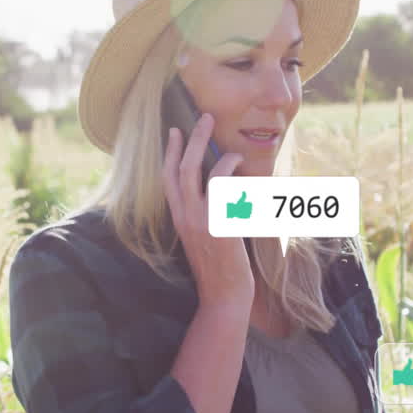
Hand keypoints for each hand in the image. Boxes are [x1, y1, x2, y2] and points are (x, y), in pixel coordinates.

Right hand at [162, 113, 252, 308]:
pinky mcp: (220, 225)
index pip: (168, 178)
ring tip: (227, 141)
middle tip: (203, 117)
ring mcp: (201, 220)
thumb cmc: (218, 268)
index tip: (175, 131)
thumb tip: (216, 190)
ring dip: (214, 152)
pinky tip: (244, 170)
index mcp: (179, 218)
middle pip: (181, 169)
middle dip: (192, 140)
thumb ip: (202, 214)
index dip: (171, 152)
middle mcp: (185, 216)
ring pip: (200, 174)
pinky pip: (225, 190)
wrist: (224, 295)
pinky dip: (233, 175)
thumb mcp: (202, 237)